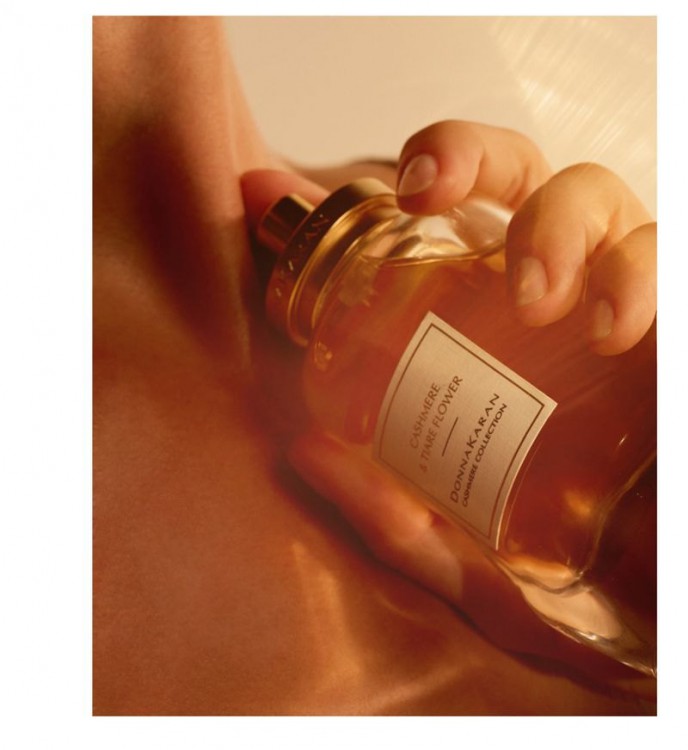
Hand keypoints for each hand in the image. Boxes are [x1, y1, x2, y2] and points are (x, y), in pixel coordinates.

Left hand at [241, 123, 655, 682]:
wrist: (638, 605)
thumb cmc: (546, 569)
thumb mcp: (454, 550)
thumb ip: (388, 513)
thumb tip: (304, 451)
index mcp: (496, 318)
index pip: (466, 209)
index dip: (436, 166)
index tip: (399, 191)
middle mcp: (563, 295)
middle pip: (535, 179)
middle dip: (487, 162)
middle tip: (436, 207)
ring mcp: (625, 307)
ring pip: (608, 208)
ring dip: (568, 232)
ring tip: (541, 301)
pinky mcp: (666, 341)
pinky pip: (665, 273)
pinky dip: (643, 281)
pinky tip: (617, 332)